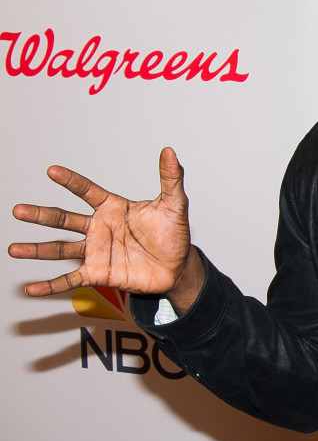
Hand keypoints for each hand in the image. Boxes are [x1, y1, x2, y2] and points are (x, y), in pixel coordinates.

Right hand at [9, 147, 203, 313]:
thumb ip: (170, 179)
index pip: (87, 191)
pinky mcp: (98, 273)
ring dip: (36, 250)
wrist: (177, 268)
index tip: (52, 171)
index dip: (71, 182)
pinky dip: (51, 285)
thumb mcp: (175, 206)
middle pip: (63, 219)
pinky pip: (70, 280)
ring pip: (60, 249)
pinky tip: (32, 288)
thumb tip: (169, 152)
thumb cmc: (173, 235)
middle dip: (41, 215)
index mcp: (112, 207)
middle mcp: (98, 228)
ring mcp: (95, 251)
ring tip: (14, 249)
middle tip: (18, 211)